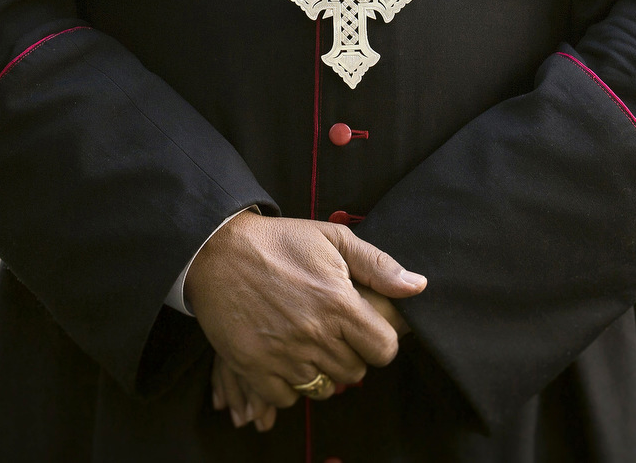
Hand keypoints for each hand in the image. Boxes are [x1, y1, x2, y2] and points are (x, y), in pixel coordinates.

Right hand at [187, 212, 425, 430]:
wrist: (217, 250)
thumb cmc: (279, 242)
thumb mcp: (332, 238)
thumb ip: (378, 265)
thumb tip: (418, 287)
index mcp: (338, 302)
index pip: (384, 349)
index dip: (379, 341)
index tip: (364, 330)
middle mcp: (314, 333)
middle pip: (355, 371)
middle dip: (350, 355)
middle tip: (332, 333)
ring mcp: (284, 354)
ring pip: (324, 388)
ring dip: (321, 371)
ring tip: (308, 343)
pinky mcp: (255, 367)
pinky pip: (288, 397)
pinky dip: (289, 384)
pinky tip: (284, 357)